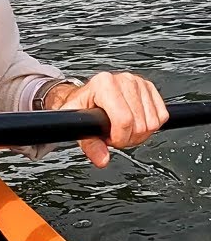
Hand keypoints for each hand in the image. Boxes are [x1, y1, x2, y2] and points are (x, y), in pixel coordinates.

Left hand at [45, 72, 168, 167]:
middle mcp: (123, 80)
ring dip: (140, 134)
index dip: (119, 138)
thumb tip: (102, 159)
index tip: (110, 140)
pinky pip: (162, 116)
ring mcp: (139, 83)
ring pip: (153, 123)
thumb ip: (89, 144)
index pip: (124, 120)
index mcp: (104, 84)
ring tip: (123, 129)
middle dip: (128, 138)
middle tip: (115, 135)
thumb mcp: (77, 123)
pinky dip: (151, 126)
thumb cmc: (83, 106)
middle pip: (140, 124)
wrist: (89, 95)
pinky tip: (135, 123)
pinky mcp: (151, 88)